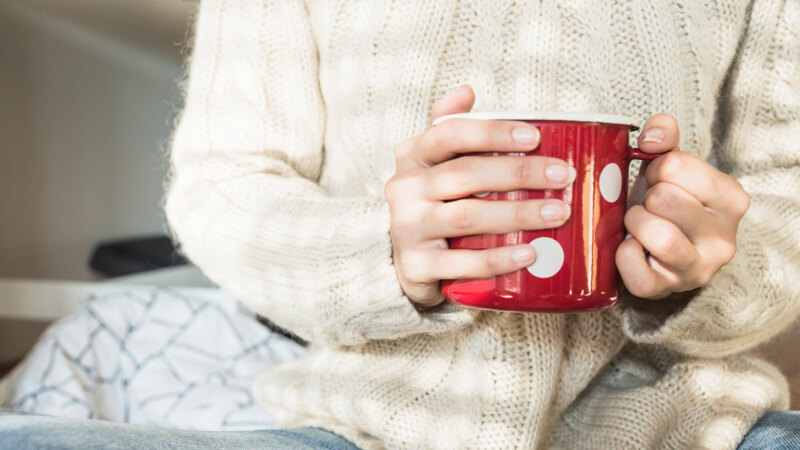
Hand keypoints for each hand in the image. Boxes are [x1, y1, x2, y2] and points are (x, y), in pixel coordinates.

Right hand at [385, 85, 573, 306]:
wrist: (407, 262)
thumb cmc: (433, 203)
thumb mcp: (434, 164)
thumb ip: (450, 127)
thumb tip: (467, 90)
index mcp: (412, 156)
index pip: (449, 133)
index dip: (492, 132)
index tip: (535, 137)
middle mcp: (404, 189)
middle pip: (465, 174)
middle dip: (519, 173)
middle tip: (564, 176)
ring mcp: (406, 228)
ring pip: (466, 217)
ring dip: (517, 214)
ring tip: (558, 213)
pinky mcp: (416, 266)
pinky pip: (461, 264)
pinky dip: (498, 259)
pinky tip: (529, 255)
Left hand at [617, 114, 749, 299]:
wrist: (659, 255)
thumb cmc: (665, 206)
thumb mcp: (670, 167)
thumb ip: (665, 136)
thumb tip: (651, 138)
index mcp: (731, 199)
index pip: (675, 165)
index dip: (655, 170)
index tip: (660, 183)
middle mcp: (724, 238)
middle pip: (662, 198)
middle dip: (644, 198)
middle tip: (647, 207)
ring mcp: (697, 269)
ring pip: (658, 235)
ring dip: (634, 223)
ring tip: (637, 226)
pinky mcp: (666, 290)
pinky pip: (635, 269)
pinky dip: (622, 255)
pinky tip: (631, 248)